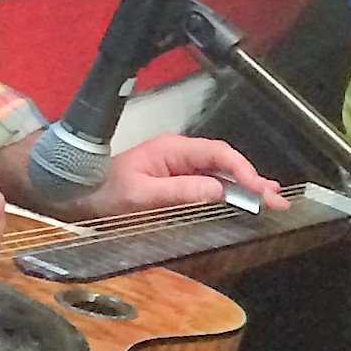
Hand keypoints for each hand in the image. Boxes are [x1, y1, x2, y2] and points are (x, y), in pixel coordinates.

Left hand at [67, 134, 286, 218]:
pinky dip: (229, 189)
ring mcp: (177, 165)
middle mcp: (179, 153)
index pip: (219, 155)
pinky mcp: (173, 178)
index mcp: (173, 149)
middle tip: (278, 200)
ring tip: (270, 199)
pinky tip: (243, 198)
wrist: (72, 190)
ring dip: (245, 186)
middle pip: (225, 162)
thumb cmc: (102, 191)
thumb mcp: (140, 195)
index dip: (243, 171)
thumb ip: (180, 191)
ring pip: (220, 171)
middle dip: (253, 180)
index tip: (259, 190)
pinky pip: (208, 180)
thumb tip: (217, 189)